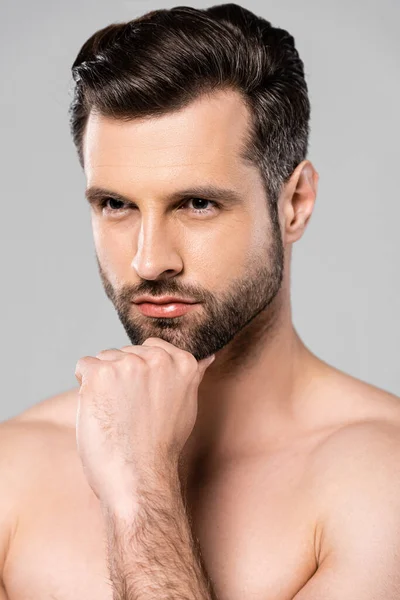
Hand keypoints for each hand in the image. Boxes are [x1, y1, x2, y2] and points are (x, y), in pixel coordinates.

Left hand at [74, 337, 214, 506]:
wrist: (139, 476)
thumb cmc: (161, 446)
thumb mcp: (187, 405)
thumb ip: (191, 376)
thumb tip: (207, 357)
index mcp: (183, 362)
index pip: (150, 348)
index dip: (141, 373)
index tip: (143, 398)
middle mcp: (158, 358)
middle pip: (125, 352)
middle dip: (121, 376)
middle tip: (130, 411)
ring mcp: (128, 364)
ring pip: (104, 358)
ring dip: (103, 382)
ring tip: (116, 413)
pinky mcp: (101, 373)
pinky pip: (84, 365)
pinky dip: (84, 386)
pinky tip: (98, 409)